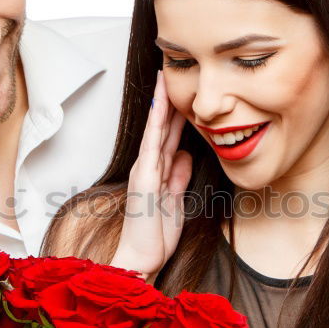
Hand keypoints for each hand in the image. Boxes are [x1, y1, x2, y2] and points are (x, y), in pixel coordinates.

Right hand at [110, 70, 192, 278]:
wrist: (142, 259)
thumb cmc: (156, 234)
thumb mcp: (176, 200)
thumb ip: (179, 176)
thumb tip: (186, 153)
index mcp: (158, 171)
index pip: (168, 134)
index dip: (175, 111)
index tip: (183, 88)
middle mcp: (149, 166)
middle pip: (162, 126)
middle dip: (168, 98)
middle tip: (173, 68)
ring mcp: (146, 171)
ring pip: (156, 130)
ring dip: (161, 103)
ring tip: (166, 76)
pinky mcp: (145, 180)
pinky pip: (152, 146)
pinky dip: (155, 125)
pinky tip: (160, 107)